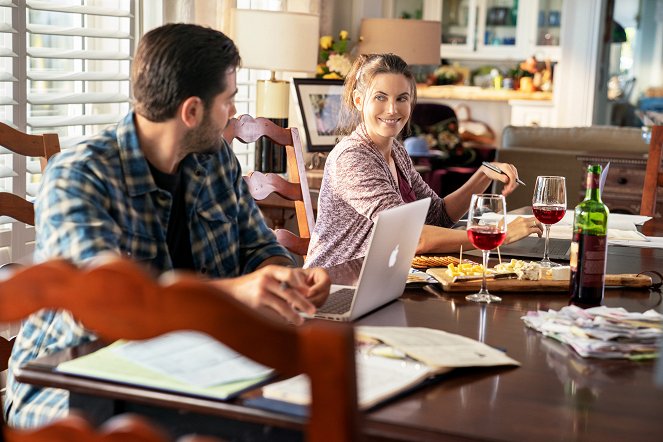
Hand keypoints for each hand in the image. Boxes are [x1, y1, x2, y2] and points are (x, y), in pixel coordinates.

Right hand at [211, 265, 329, 324]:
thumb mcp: (265, 276)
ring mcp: (260, 293)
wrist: (229, 292)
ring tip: (301, 322)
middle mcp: (266, 279)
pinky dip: (281, 320)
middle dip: (303, 303)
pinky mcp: (256, 306)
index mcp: (270, 270)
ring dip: (294, 315)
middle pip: (289, 292)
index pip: (290, 274)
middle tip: (313, 311)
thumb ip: (282, 280)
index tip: (309, 293)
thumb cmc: (252, 284)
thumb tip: (304, 291)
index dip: (301, 284)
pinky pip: (273, 315)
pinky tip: (286, 324)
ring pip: (283, 306)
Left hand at [481, 162, 521, 195]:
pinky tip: (505, 189)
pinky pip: (513, 182)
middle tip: (505, 193)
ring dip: (510, 188)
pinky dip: (510, 186)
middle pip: (514, 179)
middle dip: (510, 188)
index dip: (511, 184)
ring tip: (504, 192)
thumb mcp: (493, 174)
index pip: (512, 176)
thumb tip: (506, 179)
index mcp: (506, 167)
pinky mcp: (512, 174)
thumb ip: (500, 177)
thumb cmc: (490, 170)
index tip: (507, 190)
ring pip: (514, 181)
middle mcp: (511, 168)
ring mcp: (512, 171)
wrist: (489, 168)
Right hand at [504, 216, 541, 243]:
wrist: (503, 236)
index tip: (535, 225)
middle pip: (536, 219)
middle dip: (539, 223)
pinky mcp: (527, 231)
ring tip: (541, 232)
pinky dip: (540, 233)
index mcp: (519, 218)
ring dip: (541, 228)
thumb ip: (511, 223)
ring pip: (538, 223)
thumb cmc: (504, 232)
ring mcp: (526, 225)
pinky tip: (539, 235)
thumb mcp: (507, 224)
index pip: (530, 218)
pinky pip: (537, 230)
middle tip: (540, 228)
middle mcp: (523, 220)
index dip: (534, 221)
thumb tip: (509, 224)